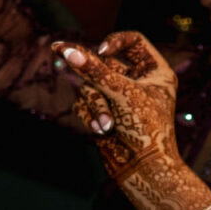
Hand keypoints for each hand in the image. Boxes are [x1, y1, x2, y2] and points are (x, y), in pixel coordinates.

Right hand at [55, 31, 210, 209]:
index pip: (132, 41)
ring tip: (106, 125)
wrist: (141, 168)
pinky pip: (84, 103)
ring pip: (90, 86)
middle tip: (56, 49)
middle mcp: (136, 81)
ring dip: (95, 106)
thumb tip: (65, 50)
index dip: (114, 42)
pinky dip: (91, 117)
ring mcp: (117, 97)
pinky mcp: (102, 112)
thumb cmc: (145, 129)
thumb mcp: (121, 94)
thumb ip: (93, 71)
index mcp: (154, 71)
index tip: (100, 53)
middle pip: (102, 65)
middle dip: (94, 78)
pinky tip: (102, 131)